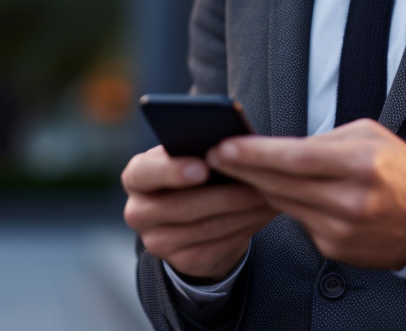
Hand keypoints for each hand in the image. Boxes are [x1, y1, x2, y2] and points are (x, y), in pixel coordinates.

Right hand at [122, 145, 279, 281]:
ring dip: (243, 211)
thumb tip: (229, 144)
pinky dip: (246, 227)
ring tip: (268, 195)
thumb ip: (199, 148)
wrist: (194, 219)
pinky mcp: (181, 262)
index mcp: (137, 177)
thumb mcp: (189, 157)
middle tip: (257, 182)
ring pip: (205, 227)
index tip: (203, 167)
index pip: (144, 173)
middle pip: (181, 206)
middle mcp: (139, 212)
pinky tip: (263, 213)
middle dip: (225, 194)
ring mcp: (157, 241)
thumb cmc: (195, 175)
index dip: (172, 171)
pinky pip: (218, 246)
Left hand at [206, 118, 405, 270]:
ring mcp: (342, 229)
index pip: (297, 158)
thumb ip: (324, 140)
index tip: (224, 146)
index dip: (256, 153)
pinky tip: (269, 192)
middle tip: (213, 156)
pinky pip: (297, 222)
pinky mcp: (335, 248)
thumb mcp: (370, 137)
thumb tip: (277, 147)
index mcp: (362, 164)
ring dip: (256, 187)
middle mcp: (351, 200)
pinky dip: (282, 205)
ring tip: (234, 170)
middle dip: (243, 169)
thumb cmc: (397, 169)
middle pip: (282, 184)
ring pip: (283, 204)